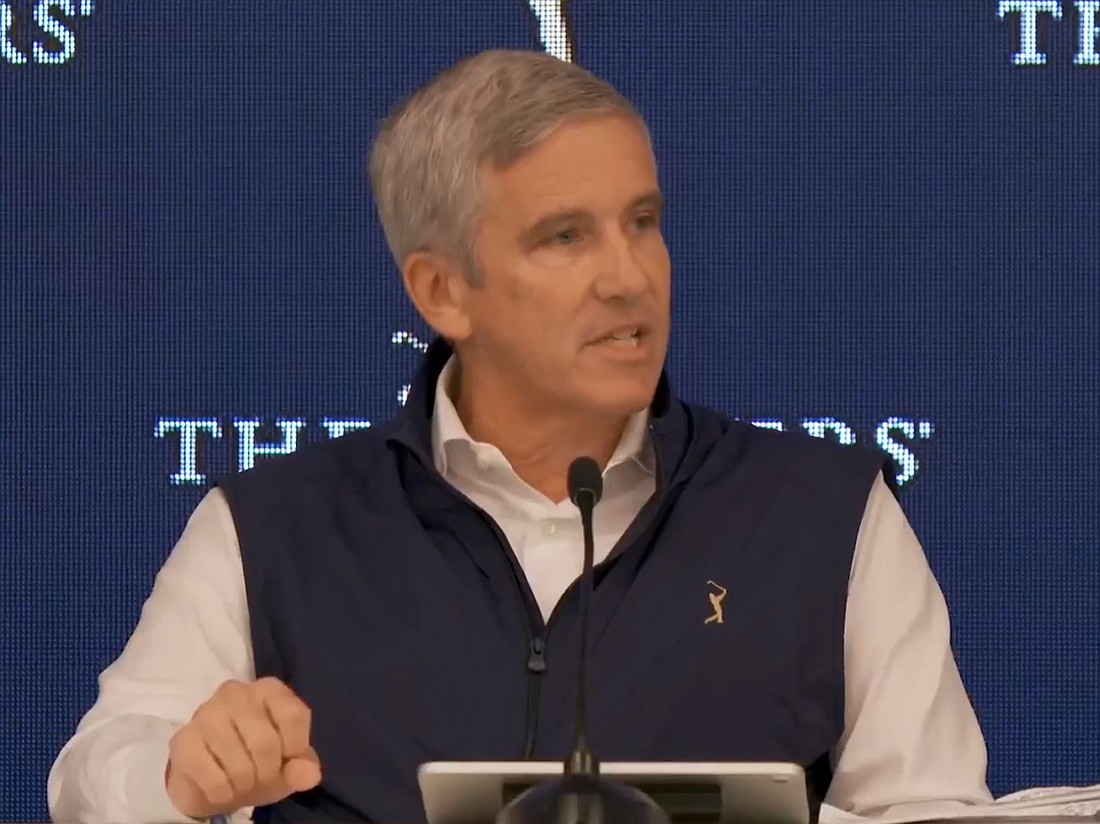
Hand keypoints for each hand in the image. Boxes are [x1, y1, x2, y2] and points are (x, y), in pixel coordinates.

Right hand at [165, 677, 321, 818]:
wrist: (213, 779)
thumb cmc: (258, 762)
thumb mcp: (288, 764)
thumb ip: (302, 766)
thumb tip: (310, 775)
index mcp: (268, 690)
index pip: (294, 715)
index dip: (296, 748)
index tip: (288, 759)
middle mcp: (236, 693)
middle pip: (266, 742)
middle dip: (268, 772)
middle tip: (261, 778)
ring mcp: (206, 713)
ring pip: (239, 763)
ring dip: (245, 783)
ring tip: (242, 781)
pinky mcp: (183, 740)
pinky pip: (214, 779)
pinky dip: (223, 793)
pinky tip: (222, 787)